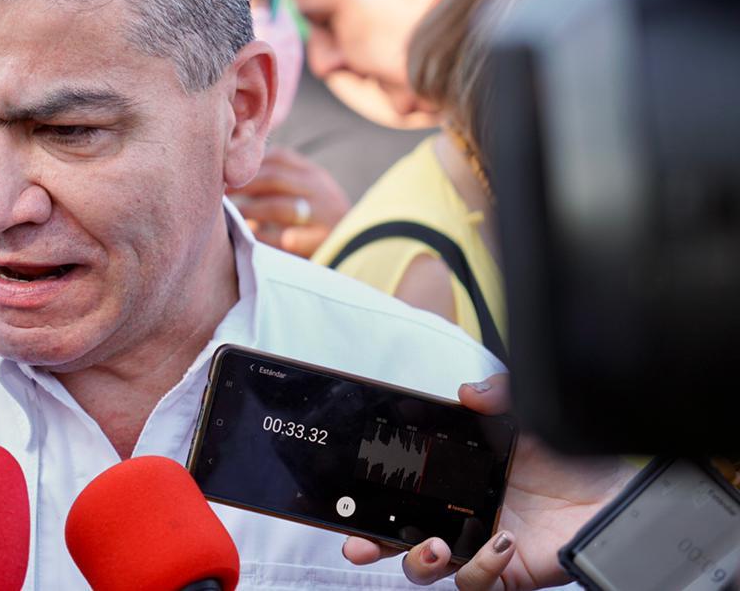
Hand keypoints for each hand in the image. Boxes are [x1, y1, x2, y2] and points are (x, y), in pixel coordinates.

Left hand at [229, 147, 349, 256]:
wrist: (364, 255)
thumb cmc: (320, 225)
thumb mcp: (307, 196)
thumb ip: (279, 184)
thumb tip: (232, 179)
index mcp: (315, 175)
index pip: (279, 158)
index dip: (248, 165)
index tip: (224, 174)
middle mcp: (322, 191)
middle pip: (275, 178)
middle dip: (242, 186)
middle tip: (218, 194)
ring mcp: (325, 217)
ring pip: (279, 207)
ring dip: (249, 211)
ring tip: (229, 217)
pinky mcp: (324, 243)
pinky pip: (286, 240)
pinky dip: (265, 238)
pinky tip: (249, 240)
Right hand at [342, 374, 634, 589]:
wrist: (618, 498)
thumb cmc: (572, 459)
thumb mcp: (529, 416)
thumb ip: (499, 395)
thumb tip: (465, 391)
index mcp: (452, 478)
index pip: (398, 486)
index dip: (367, 495)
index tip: (344, 496)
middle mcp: (457, 515)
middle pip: (396, 536)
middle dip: (367, 544)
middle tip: (357, 544)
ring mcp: (477, 548)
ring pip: (426, 569)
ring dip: (419, 562)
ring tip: (434, 547)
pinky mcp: (503, 575)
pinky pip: (475, 585)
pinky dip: (480, 569)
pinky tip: (501, 545)